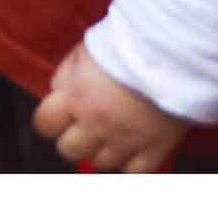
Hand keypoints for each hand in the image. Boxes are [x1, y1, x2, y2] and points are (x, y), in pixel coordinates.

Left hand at [34, 41, 196, 174]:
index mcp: (75, 98)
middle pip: (70, 150)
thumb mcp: (84, 51)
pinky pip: (136, 171)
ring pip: (101, 163)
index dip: (49, 121)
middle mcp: (97, 124)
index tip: (57, 117)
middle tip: (83, 129)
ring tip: (110, 136)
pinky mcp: (156, 148)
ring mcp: (127, 139)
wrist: (173, 54)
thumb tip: (58, 92)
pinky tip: (132, 151)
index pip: (44, 125)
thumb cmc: (126, 46)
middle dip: (73, 140)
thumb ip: (66, 75)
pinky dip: (131, 165)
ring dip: (101, 152)